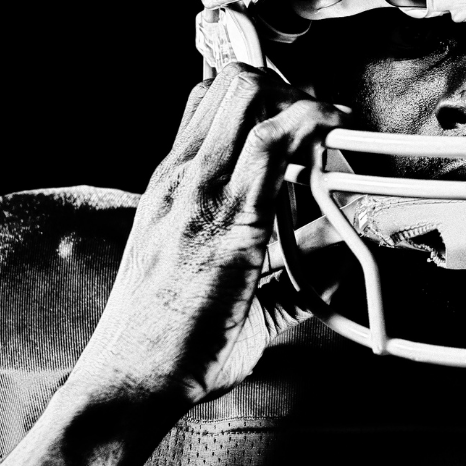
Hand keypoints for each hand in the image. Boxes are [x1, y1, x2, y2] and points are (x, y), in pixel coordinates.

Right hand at [67, 63, 345, 408]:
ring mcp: (201, 195)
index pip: (208, 102)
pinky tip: (332, 128)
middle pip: (231, 86)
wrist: (132, 379)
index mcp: (171, 188)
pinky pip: (272, 146)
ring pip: (250, 99)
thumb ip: (278, 282)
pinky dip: (310, 125)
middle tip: (323, 119)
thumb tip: (325, 279)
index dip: (260, 92)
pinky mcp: (231, 222)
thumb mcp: (217, 291)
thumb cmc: (164, 344)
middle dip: (288, 87)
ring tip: (334, 125)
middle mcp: (181, 180)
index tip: (298, 111)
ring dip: (302, 100)